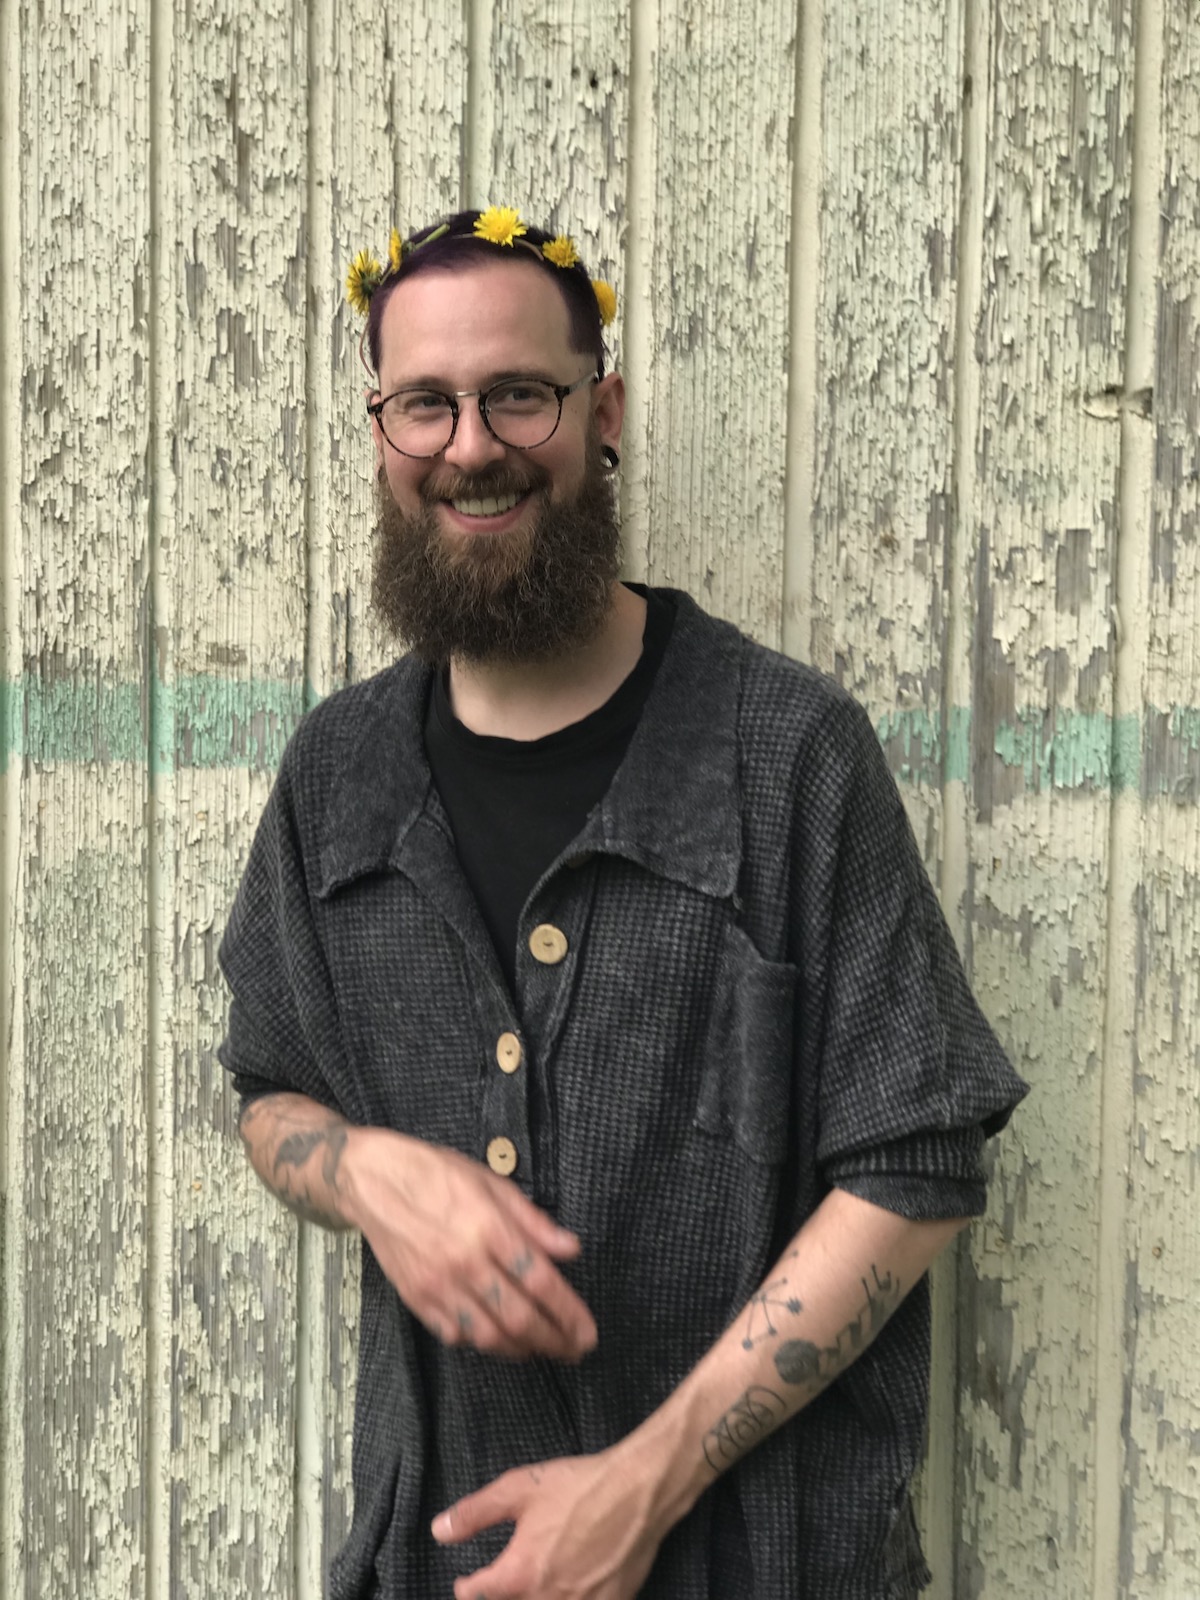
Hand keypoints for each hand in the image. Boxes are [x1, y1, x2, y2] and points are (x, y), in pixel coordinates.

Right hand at [342, 1129, 596, 1360]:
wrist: (374, 1182)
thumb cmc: (437, 1175)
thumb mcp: (492, 1183)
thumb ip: (533, 1221)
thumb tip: (571, 1249)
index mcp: (490, 1228)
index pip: (541, 1282)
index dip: (569, 1313)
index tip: (587, 1332)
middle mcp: (466, 1262)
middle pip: (519, 1317)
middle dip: (553, 1341)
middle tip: (574, 1351)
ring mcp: (439, 1285)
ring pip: (488, 1335)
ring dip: (520, 1349)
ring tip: (540, 1349)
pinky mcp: (417, 1298)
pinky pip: (455, 1334)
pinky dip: (480, 1343)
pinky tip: (496, 1338)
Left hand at [432, 1451, 664, 1599]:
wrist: (638, 1490)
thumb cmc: (579, 1486)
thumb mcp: (520, 1488)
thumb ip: (475, 1513)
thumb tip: (439, 1530)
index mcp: (521, 1573)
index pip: (478, 1595)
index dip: (466, 1590)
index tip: (463, 1584)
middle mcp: (548, 1598)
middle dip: (500, 1599)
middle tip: (500, 1587)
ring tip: (533, 1586)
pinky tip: (569, 1590)